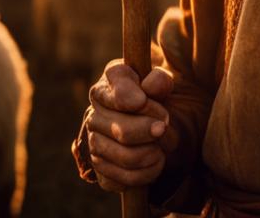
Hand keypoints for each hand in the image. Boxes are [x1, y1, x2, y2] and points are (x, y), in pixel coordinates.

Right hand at [81, 59, 174, 191]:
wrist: (156, 124)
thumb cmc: (157, 98)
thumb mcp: (163, 84)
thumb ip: (159, 80)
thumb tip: (151, 85)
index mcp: (109, 83)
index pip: (116, 92)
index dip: (135, 99)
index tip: (146, 101)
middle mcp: (95, 113)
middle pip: (123, 131)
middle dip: (150, 130)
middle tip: (163, 127)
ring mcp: (95, 142)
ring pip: (127, 157)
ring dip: (152, 153)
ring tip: (161, 145)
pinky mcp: (102, 169)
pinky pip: (126, 178)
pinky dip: (148, 172)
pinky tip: (155, 160)